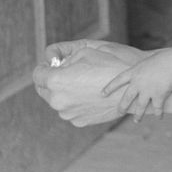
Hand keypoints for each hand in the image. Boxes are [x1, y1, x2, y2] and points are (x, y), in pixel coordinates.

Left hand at [32, 40, 148, 126]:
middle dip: (51, 80)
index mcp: (57, 81)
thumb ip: (63, 56)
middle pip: (43, 90)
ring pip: (57, 100)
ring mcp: (69, 114)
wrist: (134, 88)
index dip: (44, 66)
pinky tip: (91, 93)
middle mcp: (58, 101)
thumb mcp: (85, 50)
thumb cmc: (111, 64)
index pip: (37, 74)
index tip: (52, 64)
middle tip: (66, 71)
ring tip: (84, 82)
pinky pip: (70, 109)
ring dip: (63, 91)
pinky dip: (75, 101)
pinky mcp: (80, 121)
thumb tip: (54, 64)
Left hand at [101, 47, 171, 121]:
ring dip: (138, 115)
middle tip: (119, 113)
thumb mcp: (149, 60)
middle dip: (122, 107)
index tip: (102, 94)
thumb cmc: (164, 58)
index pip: (118, 80)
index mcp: (134, 72)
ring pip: (140, 106)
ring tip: (136, 120)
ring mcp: (147, 90)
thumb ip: (143, 69)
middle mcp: (138, 83)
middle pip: (127, 98)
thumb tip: (143, 72)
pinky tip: (158, 117)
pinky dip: (158, 113)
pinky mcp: (158, 96)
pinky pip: (157, 108)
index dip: (109, 87)